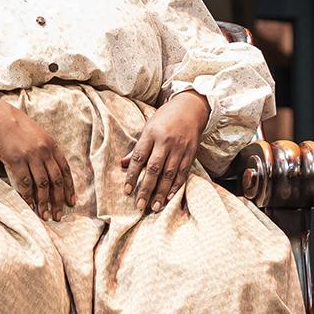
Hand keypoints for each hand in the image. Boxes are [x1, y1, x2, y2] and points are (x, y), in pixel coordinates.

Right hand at [0, 95, 73, 219]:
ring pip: (42, 184)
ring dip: (44, 202)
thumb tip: (51, 171)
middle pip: (55, 180)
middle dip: (58, 200)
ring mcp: (30, 156)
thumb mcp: (38, 135)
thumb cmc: (17, 127)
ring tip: (45, 215)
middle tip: (58, 215)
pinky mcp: (16, 160)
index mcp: (52, 145)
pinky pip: (24, 182)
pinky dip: (27, 196)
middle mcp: (44, 151)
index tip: (71, 202)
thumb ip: (46, 151)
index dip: (69, 188)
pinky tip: (29, 206)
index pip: (65, 170)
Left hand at [121, 90, 208, 212]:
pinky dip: (176, 186)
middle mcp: (166, 142)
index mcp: (151, 134)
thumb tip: (123, 164)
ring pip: (169, 173)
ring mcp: (180, 148)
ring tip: (155, 206)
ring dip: (162, 192)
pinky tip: (170, 196)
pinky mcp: (191, 153)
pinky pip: (183, 172)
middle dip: (146, 189)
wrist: (191, 107)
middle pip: (154, 168)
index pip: (139, 157)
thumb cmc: (165, 117)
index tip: (127, 191)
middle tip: (140, 205)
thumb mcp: (148, 127)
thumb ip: (137, 147)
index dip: (133, 175)